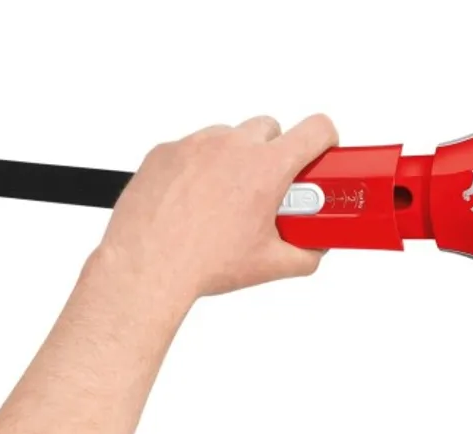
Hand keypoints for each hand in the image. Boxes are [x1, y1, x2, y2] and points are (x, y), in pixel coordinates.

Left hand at [93, 113, 337, 300]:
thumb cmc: (203, 262)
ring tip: (228, 198)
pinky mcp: (165, 151)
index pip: (316, 129)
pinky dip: (200, 166)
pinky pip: (193, 148)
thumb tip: (314, 248)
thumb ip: (306, 254)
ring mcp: (196, 145)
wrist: (146, 266)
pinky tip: (196, 200)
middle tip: (270, 188)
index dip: (326, 139)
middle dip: (276, 153)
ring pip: (230, 135)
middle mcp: (232, 146)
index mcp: (267, 168)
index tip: (322, 153)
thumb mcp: (270, 265)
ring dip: (237, 157)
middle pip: (271, 128)